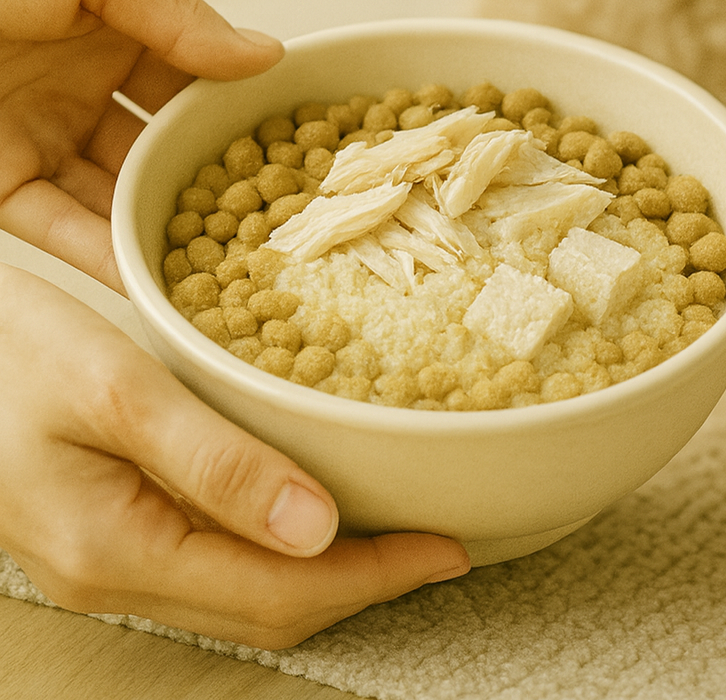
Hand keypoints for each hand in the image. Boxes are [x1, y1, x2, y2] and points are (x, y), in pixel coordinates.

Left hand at [0, 0, 283, 290]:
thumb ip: (179, 14)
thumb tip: (264, 54)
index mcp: (109, 23)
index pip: (192, 76)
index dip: (239, 109)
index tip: (298, 148)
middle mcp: (79, 85)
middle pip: (162, 145)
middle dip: (214, 181)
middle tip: (277, 224)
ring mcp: (38, 138)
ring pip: (119, 195)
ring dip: (168, 229)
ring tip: (232, 268)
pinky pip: (62, 229)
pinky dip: (107, 255)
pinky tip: (159, 279)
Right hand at [0, 266, 469, 645]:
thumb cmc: (15, 352)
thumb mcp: (118, 389)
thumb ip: (214, 461)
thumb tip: (317, 526)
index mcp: (117, 550)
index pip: (278, 594)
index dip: (373, 576)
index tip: (446, 547)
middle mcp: (113, 575)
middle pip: (266, 611)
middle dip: (362, 584)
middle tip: (437, 541)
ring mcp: (105, 562)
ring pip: (240, 597)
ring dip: (324, 572)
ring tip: (392, 529)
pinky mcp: (105, 534)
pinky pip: (211, 564)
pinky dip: (276, 548)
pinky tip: (307, 507)